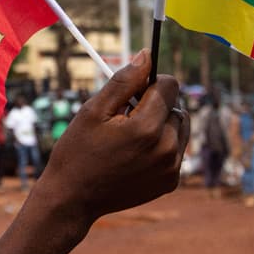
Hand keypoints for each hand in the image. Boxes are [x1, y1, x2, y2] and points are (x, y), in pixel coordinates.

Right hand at [37, 48, 189, 224]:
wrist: (73, 198)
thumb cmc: (77, 151)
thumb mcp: (94, 110)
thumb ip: (124, 81)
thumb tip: (147, 55)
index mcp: (147, 127)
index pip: (169, 85)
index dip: (150, 82)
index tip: (131, 91)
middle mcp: (166, 148)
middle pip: (176, 106)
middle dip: (155, 105)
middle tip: (124, 118)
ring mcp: (171, 168)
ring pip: (180, 128)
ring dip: (161, 124)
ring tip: (130, 136)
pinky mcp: (171, 181)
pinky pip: (176, 150)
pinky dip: (161, 146)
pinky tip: (134, 155)